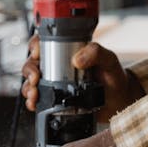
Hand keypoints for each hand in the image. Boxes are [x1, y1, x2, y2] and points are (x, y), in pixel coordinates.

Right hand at [22, 38, 144, 121]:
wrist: (119, 100)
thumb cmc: (114, 75)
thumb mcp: (108, 59)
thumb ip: (96, 52)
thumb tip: (77, 59)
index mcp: (68, 51)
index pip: (45, 42)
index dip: (35, 46)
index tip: (38, 54)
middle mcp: (58, 66)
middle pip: (33, 62)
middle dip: (29, 70)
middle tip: (36, 78)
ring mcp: (55, 83)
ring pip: (31, 81)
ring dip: (28, 87)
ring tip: (34, 94)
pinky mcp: (55, 100)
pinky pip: (37, 99)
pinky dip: (32, 102)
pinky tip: (35, 104)